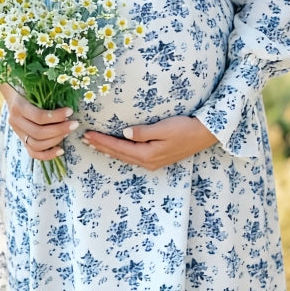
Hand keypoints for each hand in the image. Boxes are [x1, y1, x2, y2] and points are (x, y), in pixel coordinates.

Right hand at [0, 83, 78, 160]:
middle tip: (75, 124)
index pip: (38, 116)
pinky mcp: (22, 140)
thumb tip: (54, 75)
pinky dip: (48, 155)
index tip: (70, 111)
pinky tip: (61, 150)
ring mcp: (18, 132)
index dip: (56, 116)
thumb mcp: (28, 80)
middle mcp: (15, 121)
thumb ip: (37, 79)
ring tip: (69, 131)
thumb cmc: (25, 84)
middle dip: (60, 129)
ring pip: (36, 144)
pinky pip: (33, 153)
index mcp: (18, 105)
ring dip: (56, 140)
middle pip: (39, 132)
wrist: (12, 93)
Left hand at [82, 115, 216, 170]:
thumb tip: (124, 133)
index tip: (88, 135)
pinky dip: (120, 151)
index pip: (119, 147)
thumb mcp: (164, 128)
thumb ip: (143, 132)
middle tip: (84, 140)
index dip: (102, 141)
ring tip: (94, 144)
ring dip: (109, 149)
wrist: (205, 135)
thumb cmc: (185, 128)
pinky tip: (115, 148)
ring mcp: (153, 162)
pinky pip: (132, 156)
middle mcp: (148, 162)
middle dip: (101, 146)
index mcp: (148, 155)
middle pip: (119, 154)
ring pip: (125, 156)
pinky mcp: (157, 158)